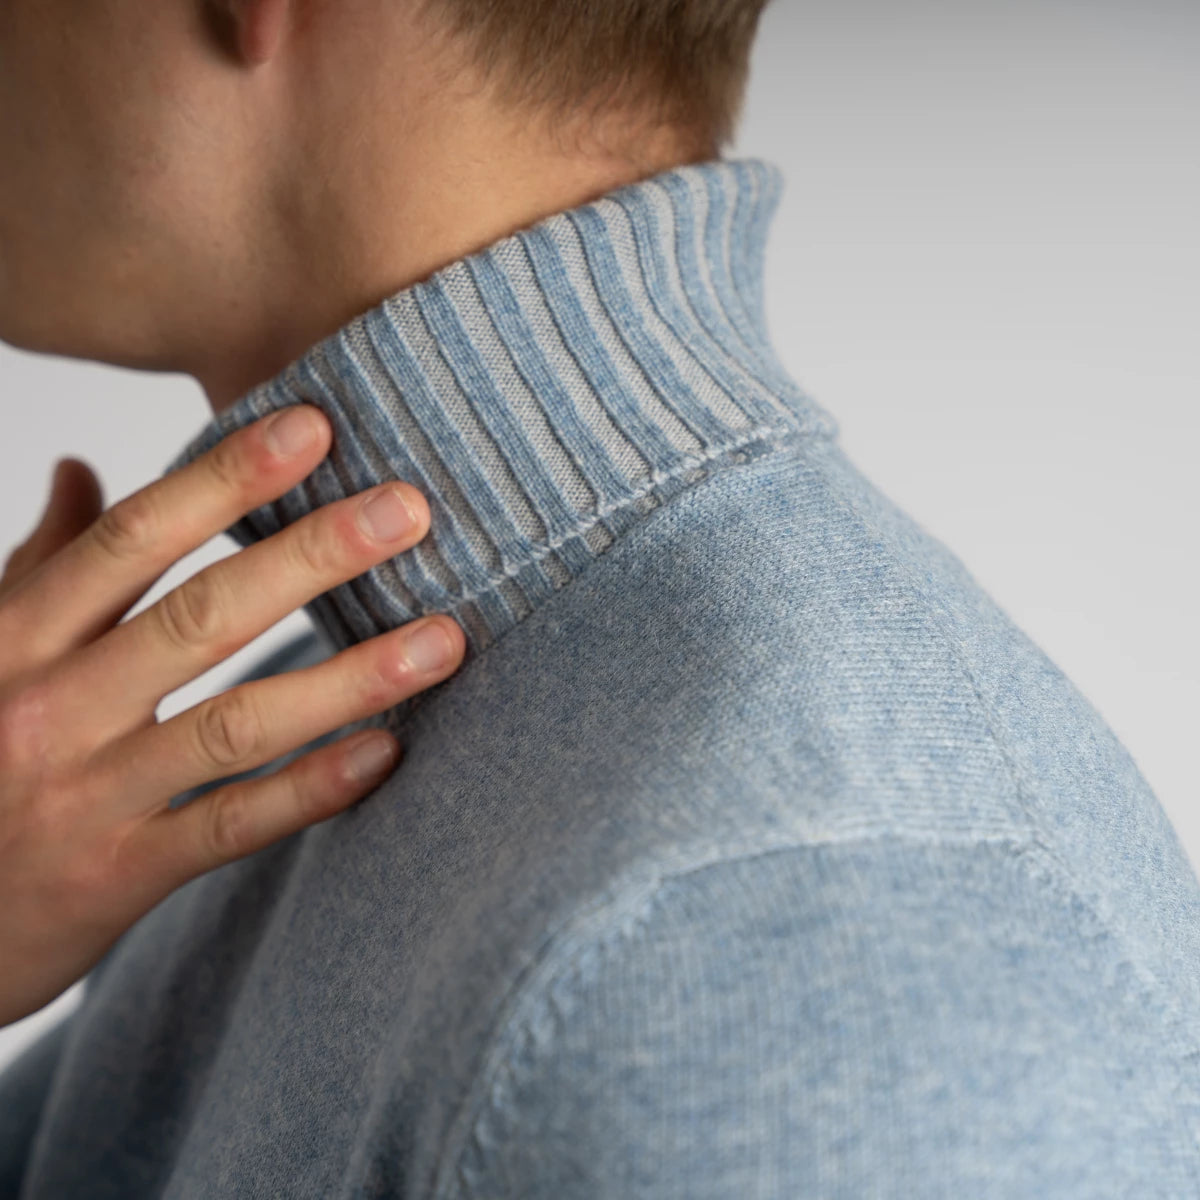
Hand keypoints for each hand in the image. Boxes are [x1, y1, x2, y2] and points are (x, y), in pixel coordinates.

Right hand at [0, 405, 464, 1027]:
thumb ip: (42, 563)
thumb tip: (80, 467)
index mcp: (17, 637)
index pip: (134, 540)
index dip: (224, 479)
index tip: (314, 428)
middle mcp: (49, 706)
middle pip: (200, 617)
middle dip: (312, 557)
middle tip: (409, 511)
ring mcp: (85, 795)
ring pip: (234, 724)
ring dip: (348, 679)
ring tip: (442, 639)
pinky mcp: (116, 875)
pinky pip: (230, 825)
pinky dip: (310, 789)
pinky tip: (387, 753)